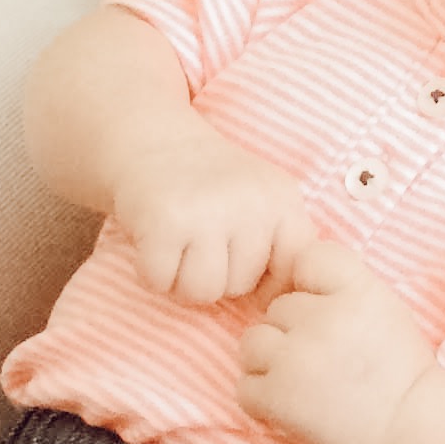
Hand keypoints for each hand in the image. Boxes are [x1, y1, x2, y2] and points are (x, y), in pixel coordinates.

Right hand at [110, 125, 314, 305]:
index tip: (241, 267)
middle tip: (198, 243)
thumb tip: (276, 304)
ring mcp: (208, 212)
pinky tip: (153, 245)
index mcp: (282, 200)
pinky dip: (151, 272)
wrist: (151, 138)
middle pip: (241, 287)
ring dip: (182, 281)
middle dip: (216, 276)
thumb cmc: (208, 183)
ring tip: (178, 249)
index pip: (293, 271)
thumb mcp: (260, 198)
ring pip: (203, 292)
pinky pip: (161, 281)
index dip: (267, 283)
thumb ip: (281, 243)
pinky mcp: (165, 222)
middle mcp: (251, 203)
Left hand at [236, 240, 436, 443]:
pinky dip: (264, 400)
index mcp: (356, 290)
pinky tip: (296, 407)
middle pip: (277, 308)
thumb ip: (340, 287)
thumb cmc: (399, 372)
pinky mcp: (276, 396)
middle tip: (328, 362)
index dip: (312, 287)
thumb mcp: (383, 308)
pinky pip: (245, 386)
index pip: (308, 259)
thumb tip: (291, 280)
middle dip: (293, 333)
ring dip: (270, 363)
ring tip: (307, 384)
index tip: (331, 314)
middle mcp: (322, 318)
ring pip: (252, 343)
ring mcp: (295, 357)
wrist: (410, 432)